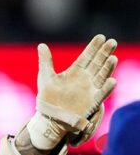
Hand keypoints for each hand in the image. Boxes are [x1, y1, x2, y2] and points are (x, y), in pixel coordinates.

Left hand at [28, 35, 117, 149]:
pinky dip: (107, 88)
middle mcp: (85, 78)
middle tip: (112, 42)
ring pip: (102, 76)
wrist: (50, 117)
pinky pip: (102, 94)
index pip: (87, 56)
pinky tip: (112, 80)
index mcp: (75, 71)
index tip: (101, 36)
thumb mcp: (45, 77)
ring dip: (108, 68)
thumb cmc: (47, 97)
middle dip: (105, 53)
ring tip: (112, 58)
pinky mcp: (92, 102)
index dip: (94, 47)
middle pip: (98, 63)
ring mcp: (90, 89)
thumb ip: (45, 61)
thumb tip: (41, 45)